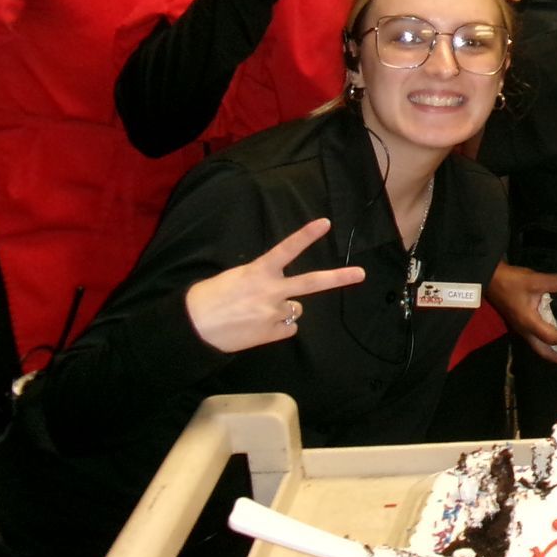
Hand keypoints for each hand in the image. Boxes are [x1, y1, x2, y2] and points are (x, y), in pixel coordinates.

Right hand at [183, 218, 361, 352]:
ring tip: (258, 312)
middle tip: (361, 274)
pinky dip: (277, 327)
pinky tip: (257, 327)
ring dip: (284, 309)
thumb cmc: (211, 297)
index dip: (306, 235)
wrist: (195, 326)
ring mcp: (274, 313)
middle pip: (311, 283)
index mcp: (258, 272)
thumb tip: (283, 293)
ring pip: (296, 309)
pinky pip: (287, 328)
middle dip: (338, 278)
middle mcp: (271, 291)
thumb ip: (263, 279)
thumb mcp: (237, 277)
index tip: (325, 223)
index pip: (286, 249)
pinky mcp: (273, 333)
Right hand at [487, 262, 556, 363]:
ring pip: (539, 347)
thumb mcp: (535, 280)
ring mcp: (522, 328)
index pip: (551, 337)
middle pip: (544, 351)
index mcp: (529, 322)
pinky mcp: (521, 323)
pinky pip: (536, 339)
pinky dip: (549, 343)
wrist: (489, 279)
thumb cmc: (511, 281)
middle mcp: (525, 330)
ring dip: (555, 353)